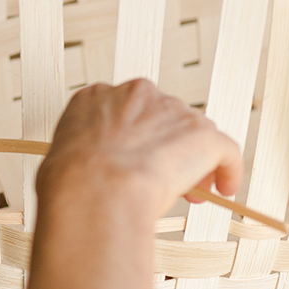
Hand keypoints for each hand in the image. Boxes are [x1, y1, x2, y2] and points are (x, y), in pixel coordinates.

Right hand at [37, 79, 240, 221]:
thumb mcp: (60, 160)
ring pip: (193, 133)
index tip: (134, 162)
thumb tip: (76, 176)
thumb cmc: (68, 183)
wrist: (92, 188)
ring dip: (193, 161)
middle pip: (163, 118)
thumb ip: (79, 156)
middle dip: (166, 149)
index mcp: (97, 97)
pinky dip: (228, 170)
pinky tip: (224, 189)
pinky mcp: (202, 134)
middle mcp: (137, 94)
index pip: (125, 111)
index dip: (134, 140)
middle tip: (164, 181)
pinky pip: (225, 150)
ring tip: (192, 194)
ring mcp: (172, 110)